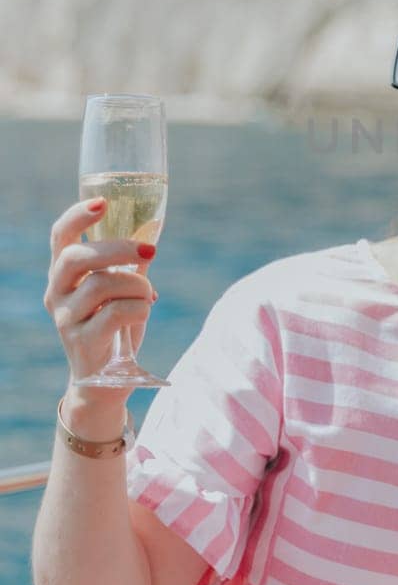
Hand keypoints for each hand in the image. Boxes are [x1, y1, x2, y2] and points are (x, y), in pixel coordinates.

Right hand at [44, 198, 157, 388]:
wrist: (105, 381)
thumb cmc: (114, 327)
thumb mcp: (121, 290)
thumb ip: (130, 263)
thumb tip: (152, 229)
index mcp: (63, 275)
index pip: (59, 237)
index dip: (76, 216)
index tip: (102, 203)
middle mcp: (57, 293)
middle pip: (77, 257)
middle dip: (118, 248)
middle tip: (150, 250)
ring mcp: (65, 319)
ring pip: (101, 285)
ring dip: (136, 284)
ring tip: (148, 293)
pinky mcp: (82, 342)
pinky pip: (115, 313)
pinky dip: (139, 307)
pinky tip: (146, 310)